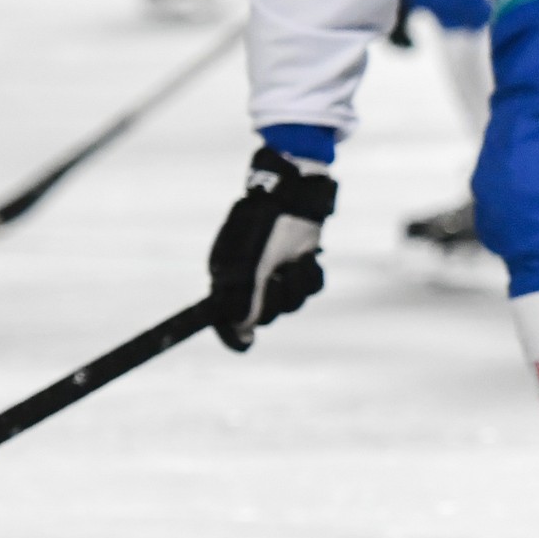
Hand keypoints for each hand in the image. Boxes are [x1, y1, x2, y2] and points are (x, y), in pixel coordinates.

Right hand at [207, 144, 336, 350]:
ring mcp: (276, 273)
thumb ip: (247, 296)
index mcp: (229, 277)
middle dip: (276, 300)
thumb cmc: (264, 225)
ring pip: (292, 302)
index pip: (227, 316)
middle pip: (265, 314)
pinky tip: (306, 256)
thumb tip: (244, 327)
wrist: (291, 194)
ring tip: (294, 261)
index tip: (246, 344)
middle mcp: (251, 280)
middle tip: (277, 277)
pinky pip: (310, 287)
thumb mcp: (251, 262)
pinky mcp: (300, 265)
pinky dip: (310, 274)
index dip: (233, 334)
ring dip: (297, 284)